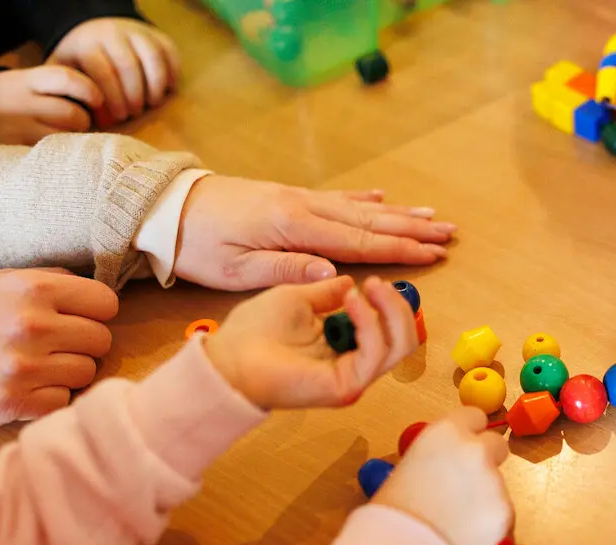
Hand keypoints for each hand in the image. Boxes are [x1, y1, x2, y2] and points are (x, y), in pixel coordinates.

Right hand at [0, 65, 101, 144]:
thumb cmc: (22, 98)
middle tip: (78, 123)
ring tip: (66, 136)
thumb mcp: (35, 83)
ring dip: (74, 138)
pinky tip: (57, 150)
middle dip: (83, 120)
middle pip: (72, 114)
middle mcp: (19, 102)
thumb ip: (65, 88)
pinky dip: (62, 153)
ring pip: (65, 137)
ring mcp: (15, 128)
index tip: (98, 100)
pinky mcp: (14, 149)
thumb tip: (108, 104)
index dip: (89, 90)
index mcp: (28, 80)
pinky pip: (53, 154)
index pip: (66, 79)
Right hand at [0, 269, 116, 427]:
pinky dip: (47, 398)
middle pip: (101, 341)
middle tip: (53, 348)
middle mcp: (32, 324)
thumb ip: (48, 283)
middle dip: (82, 345)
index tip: (78, 321)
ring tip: (36, 368)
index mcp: (32, 289)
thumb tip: (93, 293)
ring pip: (86, 372)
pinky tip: (24, 388)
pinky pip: (63, 401)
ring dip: (66, 373)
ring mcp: (23, 365)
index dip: (95, 314)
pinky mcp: (13, 401)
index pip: (106, 302)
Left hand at [48, 17, 179, 122]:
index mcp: (86, 44)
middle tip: (133, 114)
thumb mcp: (64, 74)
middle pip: (128, 66)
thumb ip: (68, 94)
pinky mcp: (156, 35)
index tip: (117, 118)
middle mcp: (111, 32)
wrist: (93, 32)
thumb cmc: (80, 65)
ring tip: (151, 104)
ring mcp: (136, 31)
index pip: (102, 71)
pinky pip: (170, 53)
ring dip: (155, 87)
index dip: (112, 99)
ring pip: (152, 58)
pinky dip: (171, 75)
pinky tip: (166, 91)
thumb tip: (85, 120)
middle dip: (133, 96)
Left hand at [174, 177, 455, 289]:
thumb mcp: (238, 270)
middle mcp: (305, 208)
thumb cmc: (199, 245)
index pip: (360, 242)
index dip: (401, 249)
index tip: (435, 252)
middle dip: (413, 229)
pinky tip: (383, 199)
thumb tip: (335, 274)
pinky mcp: (289, 198)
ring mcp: (299, 199)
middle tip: (449, 233)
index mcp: (296, 228)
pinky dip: (365, 200)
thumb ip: (288, 270)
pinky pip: (337, 199)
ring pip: (360, 208)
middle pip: (370, 222)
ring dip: (398, 214)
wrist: (166, 208)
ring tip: (431, 216)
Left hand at [204, 275, 415, 408]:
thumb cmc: (254, 329)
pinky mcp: (346, 385)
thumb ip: (326, 294)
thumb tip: (350, 282)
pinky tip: (352, 302)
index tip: (380, 278)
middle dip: (399, 305)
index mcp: (345, 345)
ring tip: (369, 287)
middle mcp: (356, 362)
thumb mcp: (298, 299)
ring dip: (390, 311)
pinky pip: (375, 353)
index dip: (393, 301)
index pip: (390, 327)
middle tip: (379, 283)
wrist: (228, 356)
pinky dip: (369, 323)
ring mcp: (354, 376)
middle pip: (405, 338)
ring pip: (400, 346)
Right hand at [372, 407, 511, 544]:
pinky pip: (501, 511)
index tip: (465, 446)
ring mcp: (495, 480)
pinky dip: (488, 521)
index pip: (475, 415)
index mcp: (447, 431)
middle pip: (497, 444)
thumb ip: (438, 454)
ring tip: (455, 517)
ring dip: (484, 496)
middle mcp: (476, 450)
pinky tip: (465, 533)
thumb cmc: (394, 507)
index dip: (470, 433)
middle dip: (487, 460)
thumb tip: (451, 460)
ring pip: (497, 483)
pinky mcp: (505, 511)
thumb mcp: (409, 464)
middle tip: (467, 484)